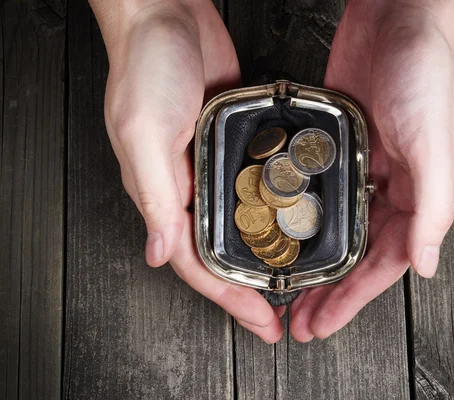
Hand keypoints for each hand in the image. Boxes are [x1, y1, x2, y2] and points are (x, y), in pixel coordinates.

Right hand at [94, 0, 283, 342]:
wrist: (167, 14)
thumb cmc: (144, 64)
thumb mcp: (143, 132)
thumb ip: (154, 194)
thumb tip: (161, 252)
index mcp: (163, 191)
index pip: (197, 261)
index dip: (229, 296)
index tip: (260, 320)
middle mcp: (189, 185)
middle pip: (222, 250)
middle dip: (250, 286)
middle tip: (282, 312)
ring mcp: (214, 165)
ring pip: (241, 223)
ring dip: (264, 253)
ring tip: (296, 279)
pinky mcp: (234, 143)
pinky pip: (255, 186)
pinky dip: (273, 209)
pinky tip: (294, 220)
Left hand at [290, 0, 453, 340]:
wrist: (401, 13)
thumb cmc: (428, 71)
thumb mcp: (436, 143)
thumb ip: (431, 206)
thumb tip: (426, 264)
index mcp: (421, 193)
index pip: (386, 262)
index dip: (354, 299)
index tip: (323, 324)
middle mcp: (393, 185)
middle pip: (358, 253)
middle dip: (330, 291)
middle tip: (298, 319)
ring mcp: (364, 165)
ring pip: (338, 228)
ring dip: (315, 260)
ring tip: (288, 288)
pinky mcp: (338, 143)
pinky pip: (321, 191)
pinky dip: (306, 216)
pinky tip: (285, 232)